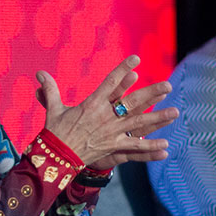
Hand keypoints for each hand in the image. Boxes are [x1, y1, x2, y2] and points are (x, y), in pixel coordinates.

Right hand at [36, 55, 179, 168]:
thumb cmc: (55, 131)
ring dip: (158, 118)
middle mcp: (105, 116)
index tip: (136, 58)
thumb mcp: (53, 108)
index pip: (111, 82)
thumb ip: (50, 90)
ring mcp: (112, 133)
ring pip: (139, 124)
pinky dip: (151, 147)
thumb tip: (39, 74)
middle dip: (151, 93)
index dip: (124, 68)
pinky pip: (136, 147)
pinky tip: (166, 145)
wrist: (54, 156)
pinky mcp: (114, 148)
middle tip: (168, 85)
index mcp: (93, 103)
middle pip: (132, 102)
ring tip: (175, 112)